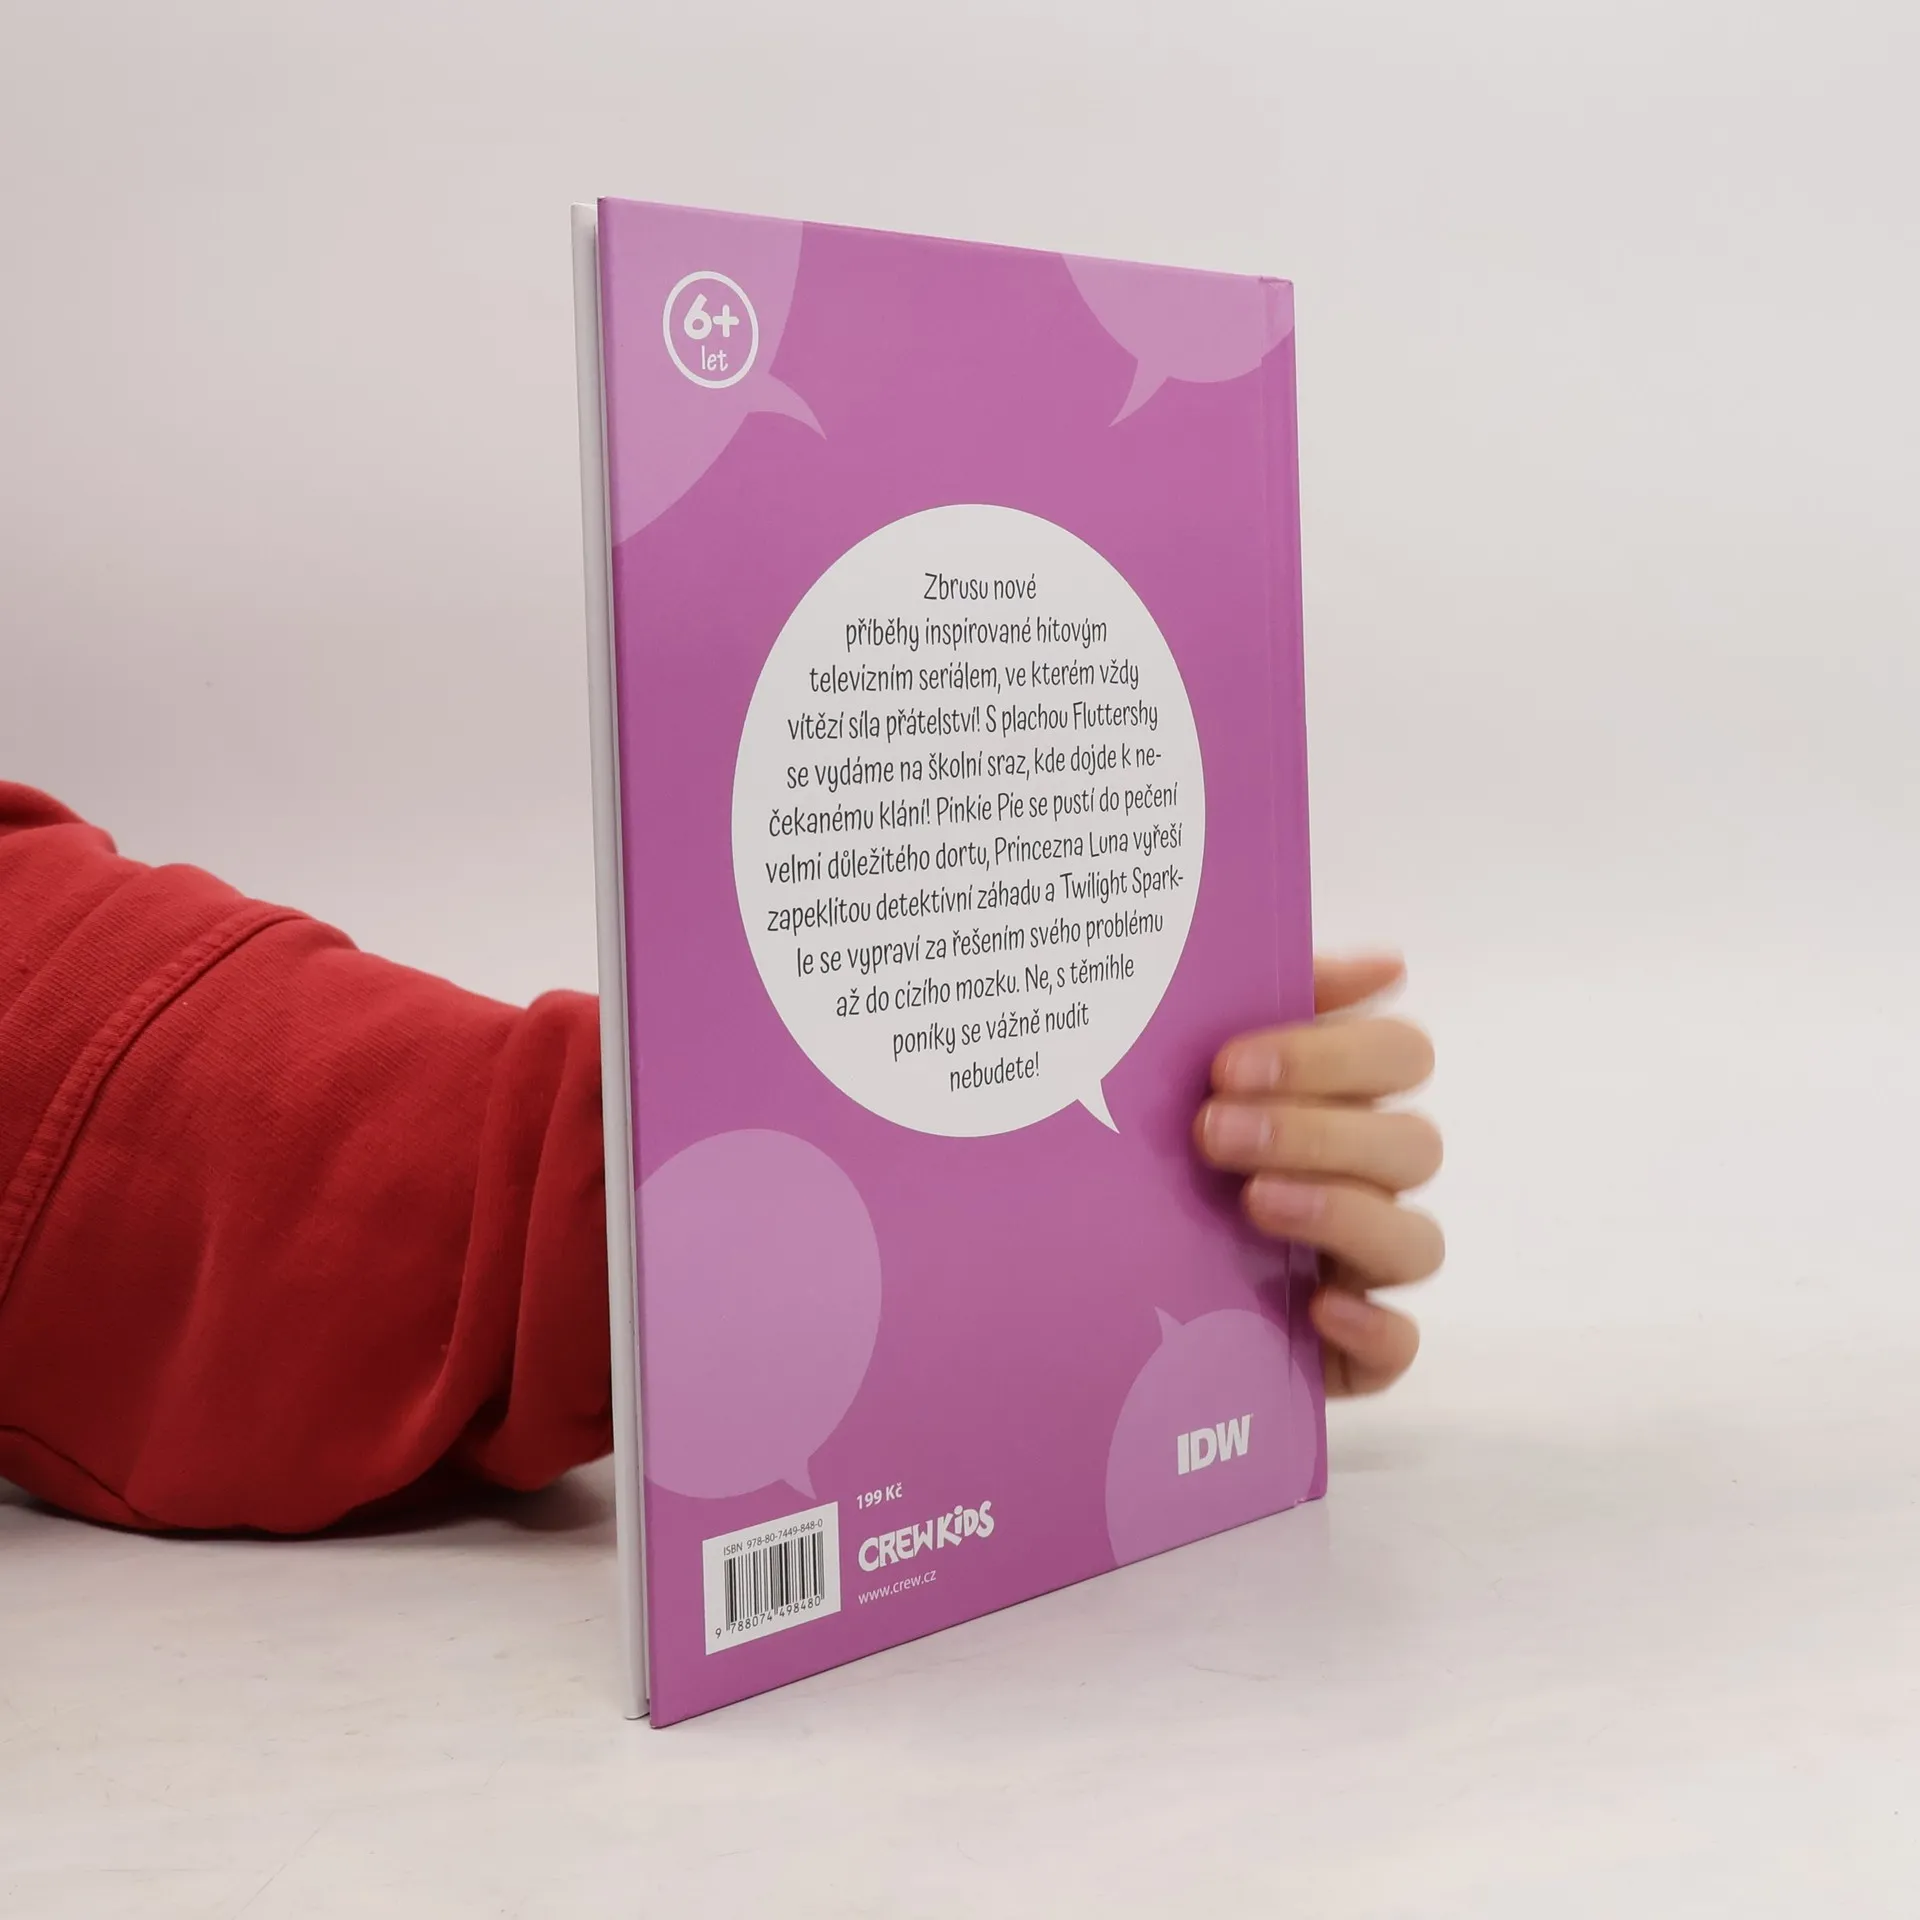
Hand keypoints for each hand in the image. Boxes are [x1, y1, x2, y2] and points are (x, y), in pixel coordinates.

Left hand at [1193, 954, 1442, 1394]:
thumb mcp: (1191, 1056)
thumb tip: (1387, 962)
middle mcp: (1369, 1177)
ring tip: (1254, 1203)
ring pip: (1417, 1241)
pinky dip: (1375, 1330)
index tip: (1229, 1063)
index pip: (1400, 1055)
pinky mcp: (1345, 1349)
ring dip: (1343, 1213)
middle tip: (1212, 1132)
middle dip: (1315, 1132)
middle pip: (1413, 1144)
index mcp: (1345, 1097)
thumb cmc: (1157, 1133)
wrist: (1086, 1257)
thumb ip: (1268, 993)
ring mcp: (1362, 1266)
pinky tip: (1319, 1307)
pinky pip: (1399, 1348)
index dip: (1330, 1054)